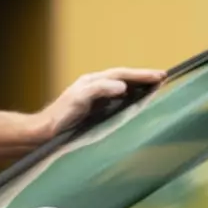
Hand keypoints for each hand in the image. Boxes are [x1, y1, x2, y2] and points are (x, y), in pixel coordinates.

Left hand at [36, 67, 166, 137]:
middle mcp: (94, 86)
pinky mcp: (95, 110)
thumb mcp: (79, 99)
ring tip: (156, 86)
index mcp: (92, 81)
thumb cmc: (60, 116)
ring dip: (138, 86)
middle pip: (124, 78)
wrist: (44, 132)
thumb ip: (99, 89)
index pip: (121, 74)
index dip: (141, 74)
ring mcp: (95, 98)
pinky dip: (130, 98)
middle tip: (164, 77)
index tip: (160, 76)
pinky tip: (137, 103)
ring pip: (122, 87)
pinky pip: (117, 100)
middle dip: (143, 77)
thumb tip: (122, 86)